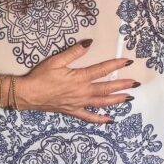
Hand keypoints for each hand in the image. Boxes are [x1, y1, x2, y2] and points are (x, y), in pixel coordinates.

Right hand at [19, 40, 138, 124]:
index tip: (127, 62)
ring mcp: (79, 103)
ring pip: (102, 102)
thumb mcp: (56, 60)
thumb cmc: (41, 76)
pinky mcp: (73, 111)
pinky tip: (109, 120)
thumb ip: (74, 52)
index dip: (115, 65)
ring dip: (116, 100)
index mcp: (79, 78)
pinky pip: (89, 117)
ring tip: (129, 98)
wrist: (28, 94)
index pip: (102, 70)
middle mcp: (82, 92)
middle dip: (122, 85)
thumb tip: (89, 43)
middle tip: (135, 83)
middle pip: (106, 88)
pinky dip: (100, 119)